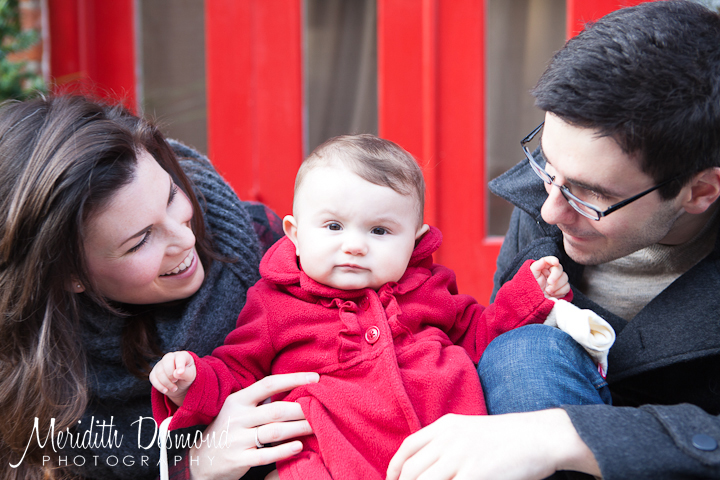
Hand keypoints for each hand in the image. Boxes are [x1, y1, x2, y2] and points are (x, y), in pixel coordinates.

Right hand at [149, 351, 196, 405]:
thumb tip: (176, 373)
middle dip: (171, 374)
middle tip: (176, 381)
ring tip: (174, 388)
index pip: (180, 357)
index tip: (180, 373)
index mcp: (182, 355)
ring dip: (167, 383)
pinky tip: (166, 390)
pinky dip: (159, 386)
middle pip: (167, 362)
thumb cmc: (187, 378)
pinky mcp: (154, 372)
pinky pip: (153, 378)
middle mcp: (170, 357)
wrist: (179, 386)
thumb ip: (186, 373)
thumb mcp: (191, 376)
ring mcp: (160, 364)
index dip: (180, 365)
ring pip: (159, 372)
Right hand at [188, 372, 318, 479]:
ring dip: (299, 428)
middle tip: (321, 407)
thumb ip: (260, 401)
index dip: (293, 379)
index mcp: (237, 400)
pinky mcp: (238, 459)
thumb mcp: (237, 410)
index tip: (315, 378)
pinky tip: (299, 446)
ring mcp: (236, 439)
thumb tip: (296, 389)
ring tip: (317, 425)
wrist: (200, 460)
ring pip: (275, 432)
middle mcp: (236, 418)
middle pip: (276, 410)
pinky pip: (266, 455)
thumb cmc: (227, 430)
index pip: (268, 384)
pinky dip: (284, 451)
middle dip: (302, 409)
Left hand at [386, 410, 599, 479]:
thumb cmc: (508, 437)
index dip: (394, 469)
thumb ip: (447, 442)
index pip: (408, 448)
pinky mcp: (476, 473)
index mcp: (445, 425)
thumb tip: (427, 465)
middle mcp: (448, 439)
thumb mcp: (470, 429)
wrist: (540, 437)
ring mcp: (461, 456)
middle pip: (412, 470)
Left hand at [530, 256, 569, 298]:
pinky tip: (552, 294)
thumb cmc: (531, 285)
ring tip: (547, 291)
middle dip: (555, 276)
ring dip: (556, 286)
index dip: (553, 260)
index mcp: (544, 267)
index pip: (550, 260)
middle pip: (559, 269)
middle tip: (549, 282)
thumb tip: (544, 260)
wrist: (534, 300)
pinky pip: (567, 287)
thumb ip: (537, 265)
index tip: (556, 262)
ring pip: (565, 278)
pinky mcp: (563, 288)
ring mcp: (558, 280)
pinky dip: (560, 291)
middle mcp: (552, 272)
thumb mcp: (531, 274)